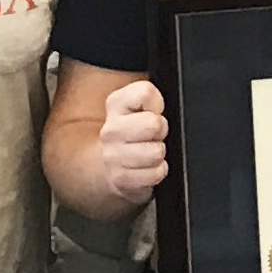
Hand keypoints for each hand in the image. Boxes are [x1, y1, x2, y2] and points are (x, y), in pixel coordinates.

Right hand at [99, 79, 168, 206]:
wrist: (111, 164)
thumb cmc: (134, 130)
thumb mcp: (140, 103)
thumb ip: (151, 97)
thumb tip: (157, 108)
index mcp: (116, 104)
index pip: (145, 93)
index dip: (156, 103)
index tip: (150, 111)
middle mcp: (110, 130)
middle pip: (154, 124)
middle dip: (161, 130)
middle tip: (153, 135)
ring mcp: (113, 156)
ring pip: (156, 152)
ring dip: (159, 152)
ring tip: (149, 150)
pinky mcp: (120, 179)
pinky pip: (156, 173)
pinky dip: (157, 171)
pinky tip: (147, 167)